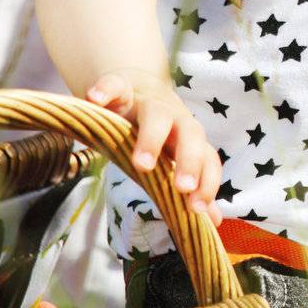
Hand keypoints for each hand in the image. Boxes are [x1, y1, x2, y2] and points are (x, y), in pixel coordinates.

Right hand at [85, 71, 222, 223]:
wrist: (136, 86)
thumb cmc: (157, 131)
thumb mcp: (171, 157)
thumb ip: (190, 188)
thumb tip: (213, 222)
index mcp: (189, 139)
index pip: (208, 159)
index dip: (208, 182)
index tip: (198, 209)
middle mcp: (174, 118)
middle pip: (191, 133)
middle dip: (189, 160)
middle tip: (182, 187)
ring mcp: (147, 101)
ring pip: (156, 113)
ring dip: (151, 138)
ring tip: (140, 164)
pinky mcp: (120, 86)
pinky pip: (114, 85)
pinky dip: (105, 90)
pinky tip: (94, 100)